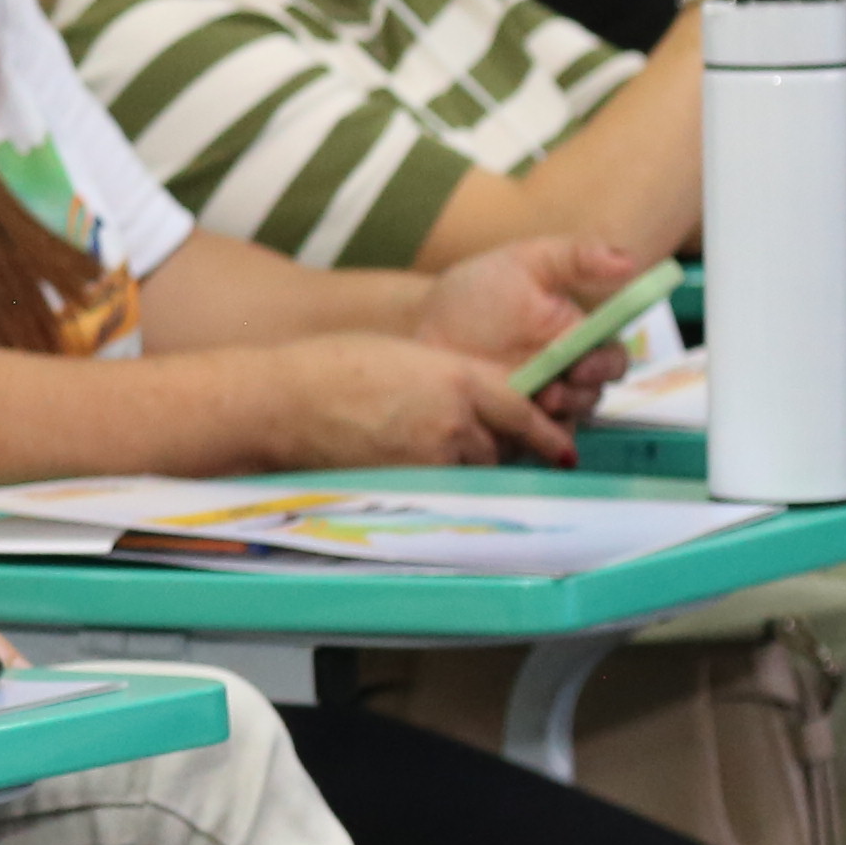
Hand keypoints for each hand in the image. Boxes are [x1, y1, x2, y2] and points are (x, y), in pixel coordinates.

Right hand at [257, 330, 571, 467]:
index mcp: (458, 378)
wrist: (282, 403)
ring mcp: (435, 457)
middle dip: (501, 448)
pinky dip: (441, 481)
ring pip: (475, 470)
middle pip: (503, 446)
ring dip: (469, 465)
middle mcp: (457, 420)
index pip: (524, 411)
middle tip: (486, 446)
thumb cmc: (331, 368)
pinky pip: (445, 488)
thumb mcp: (405, 356)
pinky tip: (415, 469)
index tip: (563, 448)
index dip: (548, 433)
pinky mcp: (411, 484)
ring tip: (434, 452)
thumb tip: (474, 404)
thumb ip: (449, 379)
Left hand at [414, 233, 643, 437]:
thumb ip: (576, 257)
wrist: (422, 328)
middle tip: (554, 389)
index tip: (585, 364)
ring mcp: (541, 405)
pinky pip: (537, 446)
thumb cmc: (476, 293)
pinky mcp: (516, 429)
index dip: (607, 365)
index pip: (613, 359)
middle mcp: (567, 376)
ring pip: (570, 421)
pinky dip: (535, 441)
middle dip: (581, 395)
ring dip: (557, 417)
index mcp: (578, 338)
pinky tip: (516, 427)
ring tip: (529, 401)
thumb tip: (631, 263)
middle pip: (595, 394)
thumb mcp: (524, 263)